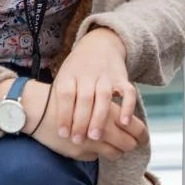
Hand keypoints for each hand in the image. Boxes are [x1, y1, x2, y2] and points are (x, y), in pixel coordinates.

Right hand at [9, 81, 141, 160]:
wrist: (38, 107)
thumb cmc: (67, 98)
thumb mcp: (92, 98)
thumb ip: (109, 112)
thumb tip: (128, 124)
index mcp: (110, 111)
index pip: (138, 128)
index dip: (142, 136)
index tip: (142, 139)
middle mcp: (104, 127)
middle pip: (129, 144)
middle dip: (131, 145)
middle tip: (129, 143)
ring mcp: (92, 142)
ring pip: (115, 154)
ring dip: (116, 151)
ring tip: (110, 145)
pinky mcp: (79, 151)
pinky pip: (96, 157)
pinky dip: (97, 152)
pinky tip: (90, 144)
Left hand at [47, 28, 137, 148]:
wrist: (100, 44)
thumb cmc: (78, 69)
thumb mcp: (64, 76)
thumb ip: (61, 98)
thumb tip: (57, 128)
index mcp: (70, 74)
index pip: (66, 94)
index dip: (64, 114)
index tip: (63, 133)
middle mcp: (88, 74)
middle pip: (85, 98)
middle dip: (81, 121)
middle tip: (78, 140)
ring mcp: (106, 76)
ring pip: (104, 96)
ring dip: (99, 117)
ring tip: (95, 137)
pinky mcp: (122, 78)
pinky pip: (128, 92)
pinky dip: (127, 106)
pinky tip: (123, 122)